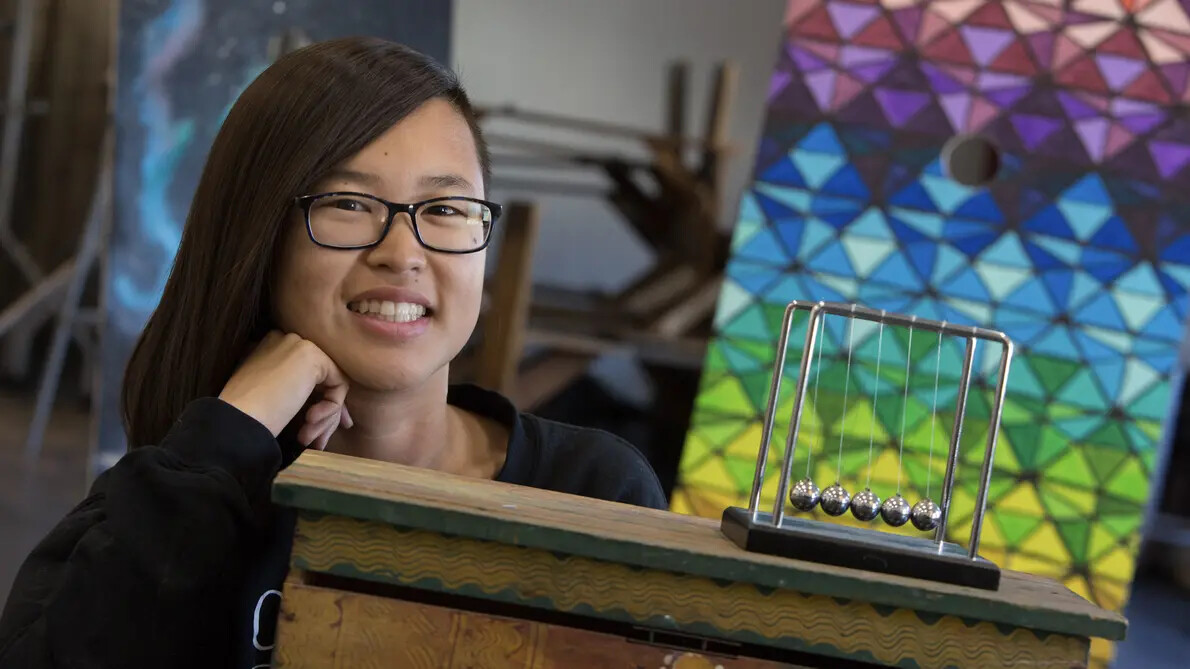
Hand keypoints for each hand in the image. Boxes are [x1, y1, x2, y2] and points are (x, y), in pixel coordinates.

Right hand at [218, 331, 352, 449]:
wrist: (238, 420)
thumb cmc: (248, 417)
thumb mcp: (273, 397)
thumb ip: (297, 392)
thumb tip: (328, 407)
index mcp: (272, 348)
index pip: (307, 374)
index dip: (317, 401)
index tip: (314, 427)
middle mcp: (286, 340)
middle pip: (322, 379)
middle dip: (327, 412)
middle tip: (318, 441)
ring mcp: (300, 345)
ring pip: (332, 383)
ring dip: (325, 417)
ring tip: (307, 438)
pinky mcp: (313, 356)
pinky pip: (338, 384)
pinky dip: (330, 409)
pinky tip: (309, 422)